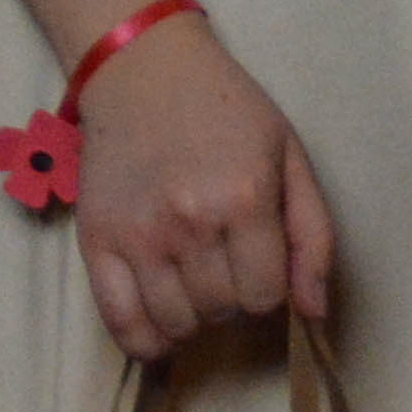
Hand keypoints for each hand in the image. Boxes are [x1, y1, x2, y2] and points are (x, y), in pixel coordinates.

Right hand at [71, 15, 335, 362]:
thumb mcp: (290, 156)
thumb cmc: (228, 110)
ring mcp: (139, 236)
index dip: (269, 286)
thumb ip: (313, 236)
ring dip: (193, 316)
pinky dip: (145, 340)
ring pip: (177, 324)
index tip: (259, 262)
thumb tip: (315, 312)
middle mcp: (191, 223)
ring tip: (194, 281)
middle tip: (225, 261)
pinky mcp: (96, 242)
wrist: (146, 71)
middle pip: (223, 311)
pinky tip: (160, 325)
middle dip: (233, 297)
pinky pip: (121, 325)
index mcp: (246, 199)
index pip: (265, 296)